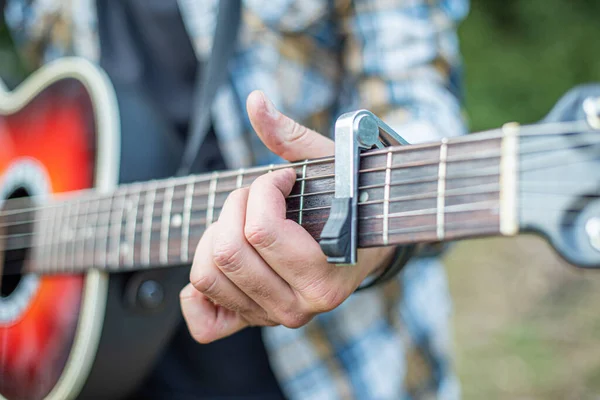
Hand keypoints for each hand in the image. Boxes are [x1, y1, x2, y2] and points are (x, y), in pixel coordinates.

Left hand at [180, 91, 394, 342]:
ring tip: (242, 221)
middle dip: (235, 205)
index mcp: (325, 277)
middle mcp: (298, 307)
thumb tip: (254, 100)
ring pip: (207, 276)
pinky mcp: (249, 323)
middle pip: (228, 251)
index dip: (263, 189)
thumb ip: (292, 136)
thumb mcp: (331, 169)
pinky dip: (198, 291)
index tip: (281, 177)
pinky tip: (220, 262)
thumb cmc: (348, 203)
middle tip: (258, 193)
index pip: (262, 231)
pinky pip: (204, 323)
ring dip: (215, 235)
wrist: (361, 248)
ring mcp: (271, 319)